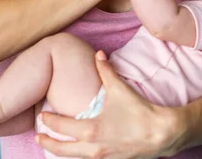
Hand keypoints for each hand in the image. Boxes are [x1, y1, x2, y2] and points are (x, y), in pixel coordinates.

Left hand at [36, 51, 181, 158]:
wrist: (162, 134)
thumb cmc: (139, 112)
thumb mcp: (119, 89)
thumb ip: (105, 70)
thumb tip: (98, 53)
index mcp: (91, 130)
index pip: (61, 127)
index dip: (49, 121)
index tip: (42, 116)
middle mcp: (93, 148)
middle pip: (62, 150)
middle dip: (48, 143)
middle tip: (38, 136)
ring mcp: (102, 157)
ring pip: (74, 158)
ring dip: (62, 152)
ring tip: (54, 146)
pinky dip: (79, 156)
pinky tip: (78, 151)